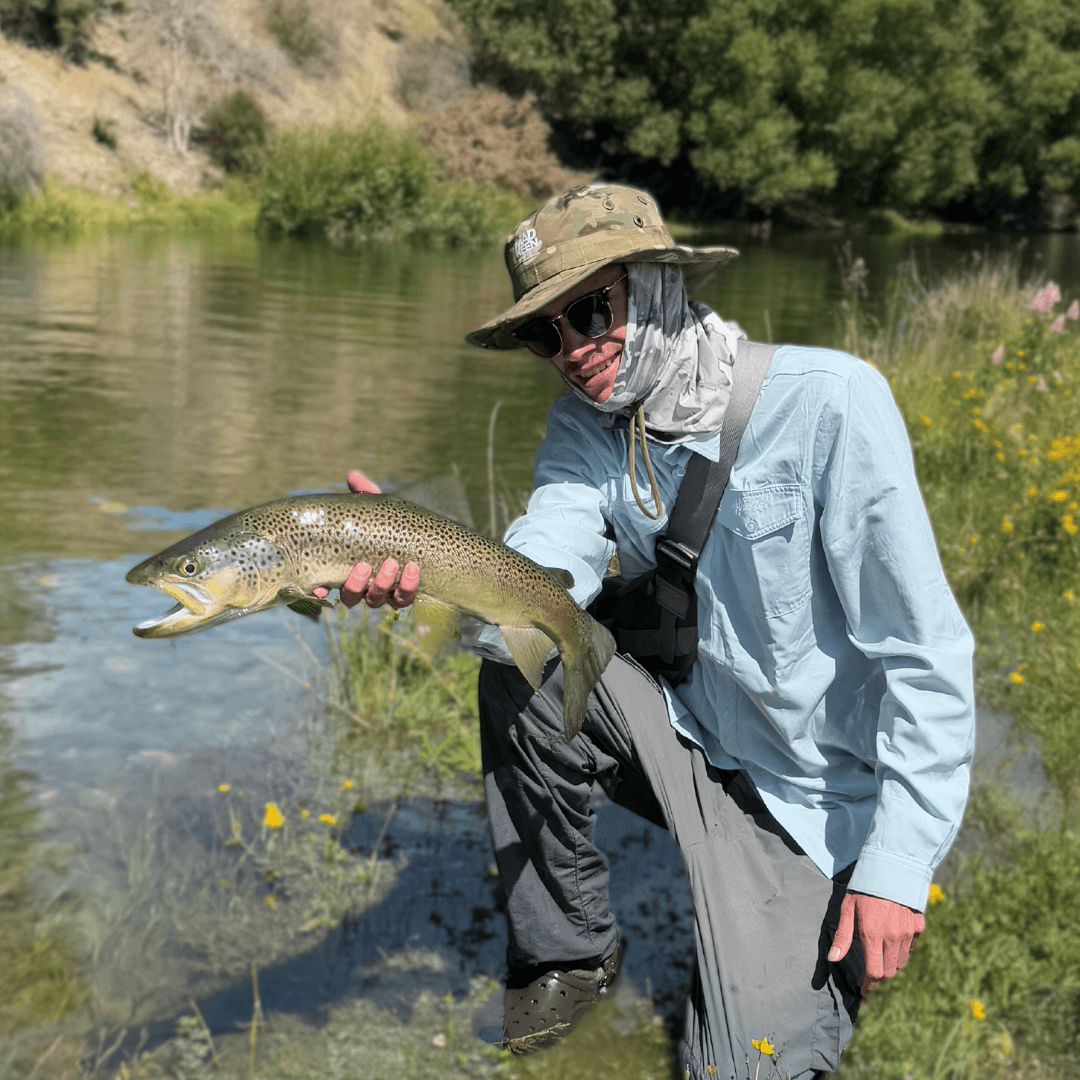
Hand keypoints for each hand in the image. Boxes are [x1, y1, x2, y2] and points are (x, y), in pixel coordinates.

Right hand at [312, 470, 419, 609]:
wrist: (421, 537)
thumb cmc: (389, 525)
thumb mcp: (376, 511)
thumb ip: (363, 496)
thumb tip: (353, 475)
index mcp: (346, 569)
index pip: (326, 587)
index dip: (319, 592)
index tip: (319, 590)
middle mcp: (362, 587)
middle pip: (352, 598)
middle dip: (356, 584)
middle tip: (363, 565)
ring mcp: (384, 594)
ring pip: (377, 600)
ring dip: (383, 584)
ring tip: (393, 563)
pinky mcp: (405, 595)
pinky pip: (404, 599)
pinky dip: (408, 586)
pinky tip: (413, 568)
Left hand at [828, 890, 924, 998]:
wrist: (890, 868)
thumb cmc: (864, 888)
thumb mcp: (848, 909)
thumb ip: (843, 936)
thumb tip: (833, 959)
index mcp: (872, 935)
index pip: (874, 972)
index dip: (869, 985)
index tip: (864, 991)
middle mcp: (892, 938)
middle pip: (889, 971)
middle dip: (879, 975)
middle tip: (870, 971)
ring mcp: (907, 932)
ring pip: (901, 961)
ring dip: (891, 963)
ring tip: (880, 954)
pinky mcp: (918, 925)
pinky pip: (911, 946)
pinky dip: (903, 949)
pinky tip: (894, 939)